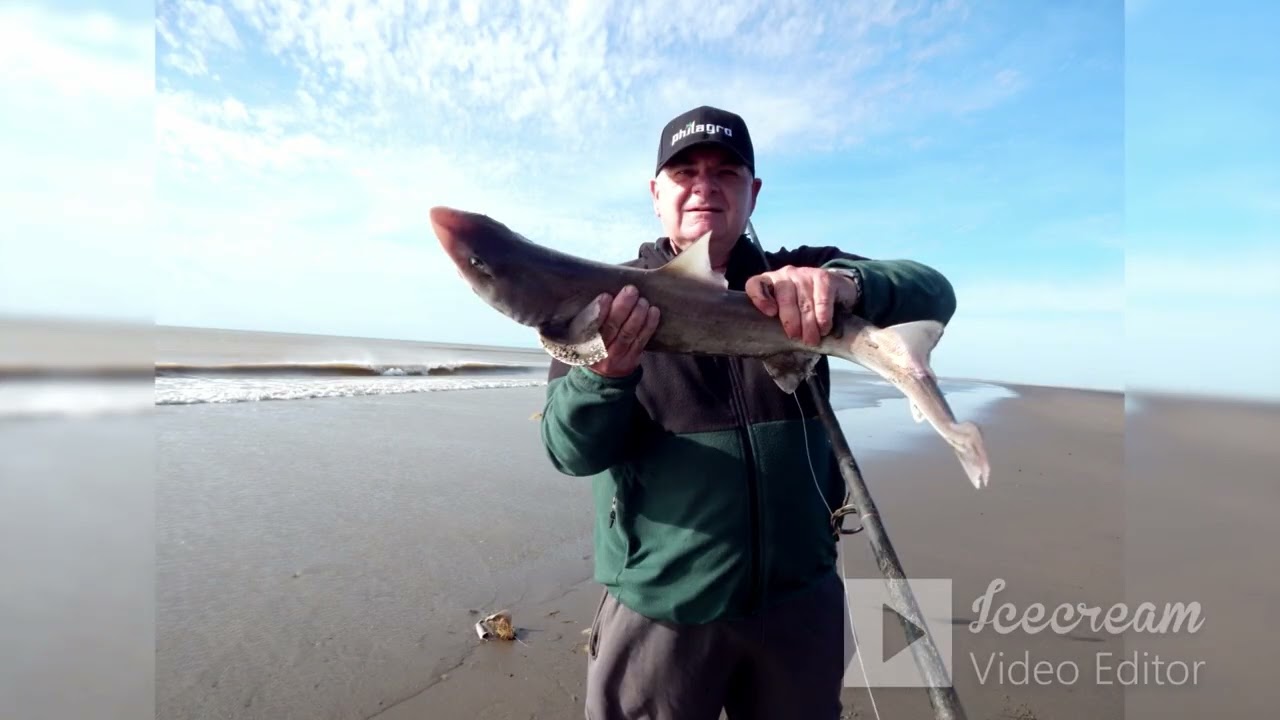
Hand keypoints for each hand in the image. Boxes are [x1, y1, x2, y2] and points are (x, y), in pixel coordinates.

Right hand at [588, 285, 660, 377]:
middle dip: (622, 307)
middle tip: (631, 290)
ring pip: (628, 334)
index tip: (606, 296)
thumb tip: (607, 293)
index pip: (590, 326)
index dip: (599, 311)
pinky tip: (653, 311)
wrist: (602, 379)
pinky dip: (649, 325)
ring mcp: (617, 356)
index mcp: (583, 342)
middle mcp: (600, 351)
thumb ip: (588, 320)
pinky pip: (641, 341)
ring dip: (637, 315)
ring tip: (642, 300)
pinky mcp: (632, 358)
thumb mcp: (581, 338)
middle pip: (611, 328)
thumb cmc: (592, 347)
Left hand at [745, 267, 859, 346]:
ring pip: (804, 300)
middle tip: (795, 337)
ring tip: (811, 340)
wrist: (834, 294)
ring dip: (808, 323)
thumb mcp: (785, 316)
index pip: (755, 284)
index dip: (759, 297)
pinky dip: (823, 315)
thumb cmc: (802, 312)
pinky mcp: (823, 276)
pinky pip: (821, 297)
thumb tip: (771, 345)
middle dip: (790, 320)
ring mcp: (803, 274)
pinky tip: (823, 327)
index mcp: (768, 284)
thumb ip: (775, 324)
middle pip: (784, 296)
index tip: (770, 313)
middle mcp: (784, 275)